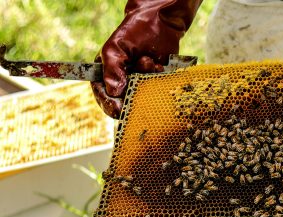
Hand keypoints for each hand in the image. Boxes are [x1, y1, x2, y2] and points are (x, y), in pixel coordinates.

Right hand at [92, 0, 201, 117]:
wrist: (160, 24)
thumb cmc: (133, 33)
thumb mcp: (115, 48)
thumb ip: (112, 69)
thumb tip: (114, 91)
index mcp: (105, 74)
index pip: (104, 96)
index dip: (109, 105)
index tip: (118, 109)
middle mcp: (122, 81)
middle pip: (124, 101)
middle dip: (132, 90)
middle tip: (139, 78)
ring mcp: (140, 83)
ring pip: (143, 96)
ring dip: (146, 78)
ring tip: (147, 59)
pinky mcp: (156, 82)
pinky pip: (159, 91)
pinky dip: (158, 78)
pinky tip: (158, 64)